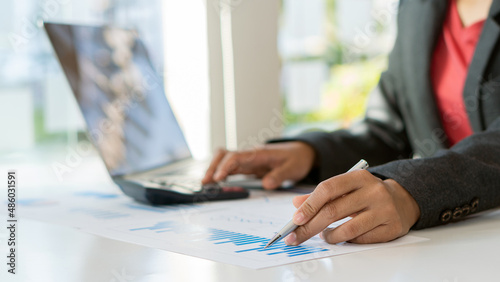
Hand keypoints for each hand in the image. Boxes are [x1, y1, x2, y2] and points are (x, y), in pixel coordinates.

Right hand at [202, 142, 315, 189]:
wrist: (303, 152)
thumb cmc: (297, 159)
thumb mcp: (292, 168)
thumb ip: (279, 176)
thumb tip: (266, 184)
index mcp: (259, 153)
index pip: (236, 156)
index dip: (225, 166)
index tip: (218, 178)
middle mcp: (250, 155)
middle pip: (225, 155)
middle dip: (213, 167)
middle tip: (206, 182)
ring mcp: (248, 160)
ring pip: (225, 160)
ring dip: (214, 169)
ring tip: (206, 184)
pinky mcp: (249, 166)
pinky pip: (231, 167)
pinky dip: (221, 173)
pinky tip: (216, 182)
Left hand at [284, 170, 419, 244]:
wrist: (402, 199)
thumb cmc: (367, 194)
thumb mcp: (346, 188)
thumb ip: (321, 195)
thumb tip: (296, 204)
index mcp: (359, 177)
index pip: (328, 188)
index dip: (310, 205)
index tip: (296, 219)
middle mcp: (373, 191)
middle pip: (334, 211)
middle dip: (310, 227)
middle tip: (296, 237)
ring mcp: (384, 209)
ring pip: (348, 229)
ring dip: (330, 236)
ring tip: (324, 236)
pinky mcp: (392, 227)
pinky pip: (362, 239)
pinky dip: (347, 241)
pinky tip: (342, 237)